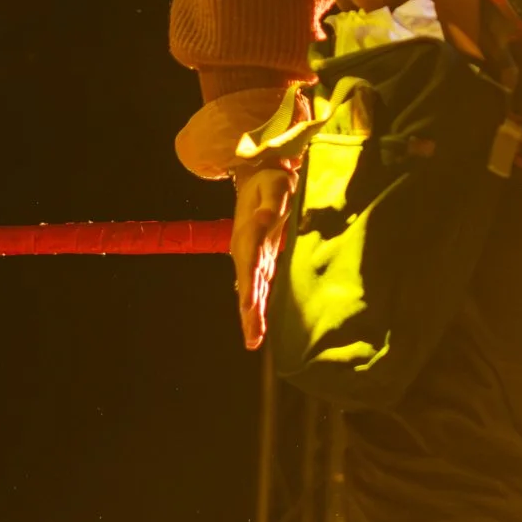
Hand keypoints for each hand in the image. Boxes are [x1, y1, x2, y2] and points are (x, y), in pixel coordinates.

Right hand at [231, 165, 292, 350]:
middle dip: (249, 313)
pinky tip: (258, 327)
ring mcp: (251, 257)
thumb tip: (265, 218)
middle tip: (252, 340)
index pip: (250, 264)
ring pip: (251, 290)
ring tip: (253, 342)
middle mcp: (246, 250)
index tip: (250, 308)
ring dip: (252, 316)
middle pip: (247, 285)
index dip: (250, 286)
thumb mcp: (275, 184)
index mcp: (249, 233)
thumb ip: (272, 201)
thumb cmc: (271, 181)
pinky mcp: (258, 260)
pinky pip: (258, 287)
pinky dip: (256, 307)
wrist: (259, 179)